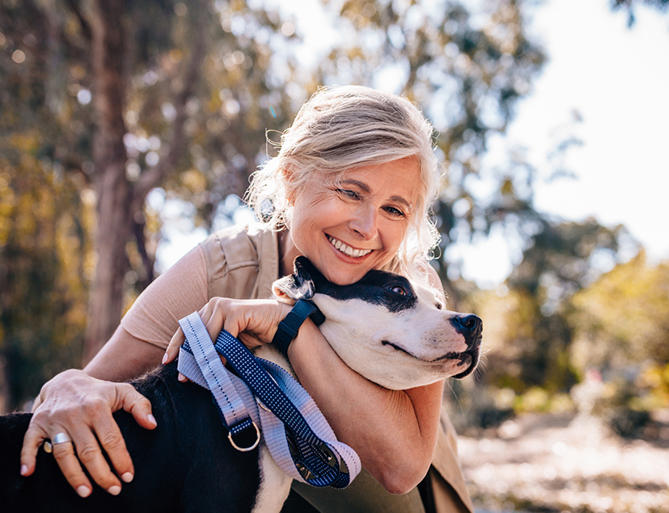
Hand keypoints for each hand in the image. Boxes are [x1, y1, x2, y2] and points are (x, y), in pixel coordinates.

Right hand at [20, 369, 156, 496]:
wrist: (66, 381)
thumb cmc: (100, 391)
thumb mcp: (123, 391)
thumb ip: (140, 405)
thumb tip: (152, 425)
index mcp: (98, 407)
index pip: (111, 439)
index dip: (121, 459)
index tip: (128, 477)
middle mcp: (75, 414)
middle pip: (89, 451)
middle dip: (102, 474)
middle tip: (113, 489)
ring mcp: (55, 420)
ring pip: (64, 453)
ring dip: (74, 475)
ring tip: (87, 492)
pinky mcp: (37, 424)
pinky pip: (30, 443)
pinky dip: (27, 458)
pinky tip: (28, 473)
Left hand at [163, 297, 291, 367]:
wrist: (278, 324)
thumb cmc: (253, 333)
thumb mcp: (227, 342)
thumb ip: (212, 347)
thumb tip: (192, 368)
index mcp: (208, 310)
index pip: (186, 328)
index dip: (176, 345)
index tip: (167, 361)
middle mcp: (213, 305)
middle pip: (194, 333)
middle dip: (188, 356)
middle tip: (183, 376)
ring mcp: (224, 306)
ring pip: (207, 335)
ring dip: (204, 357)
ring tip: (201, 374)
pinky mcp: (235, 311)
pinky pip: (224, 335)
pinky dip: (221, 351)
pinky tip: (220, 365)